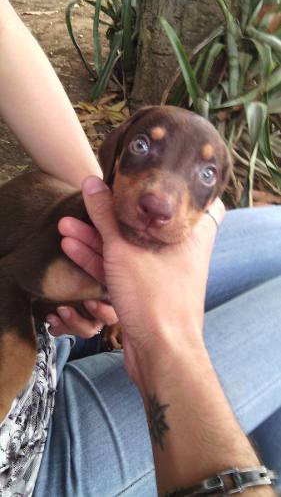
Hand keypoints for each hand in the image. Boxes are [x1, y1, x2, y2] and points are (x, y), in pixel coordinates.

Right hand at [60, 176, 223, 375]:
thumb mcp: (124, 250)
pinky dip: (100, 259)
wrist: (161, 353)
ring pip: (126, 247)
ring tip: (65, 226)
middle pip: (140, 223)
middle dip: (105, 216)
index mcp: (190, 234)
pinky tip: (73, 247)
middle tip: (80, 204)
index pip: (171, 200)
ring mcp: (160, 271)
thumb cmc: (155, 298)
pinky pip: (122, 267)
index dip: (148, 188)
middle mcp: (178, 250)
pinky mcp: (144, 289)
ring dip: (95, 239)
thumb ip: (106, 216)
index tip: (124, 178)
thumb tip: (92, 183)